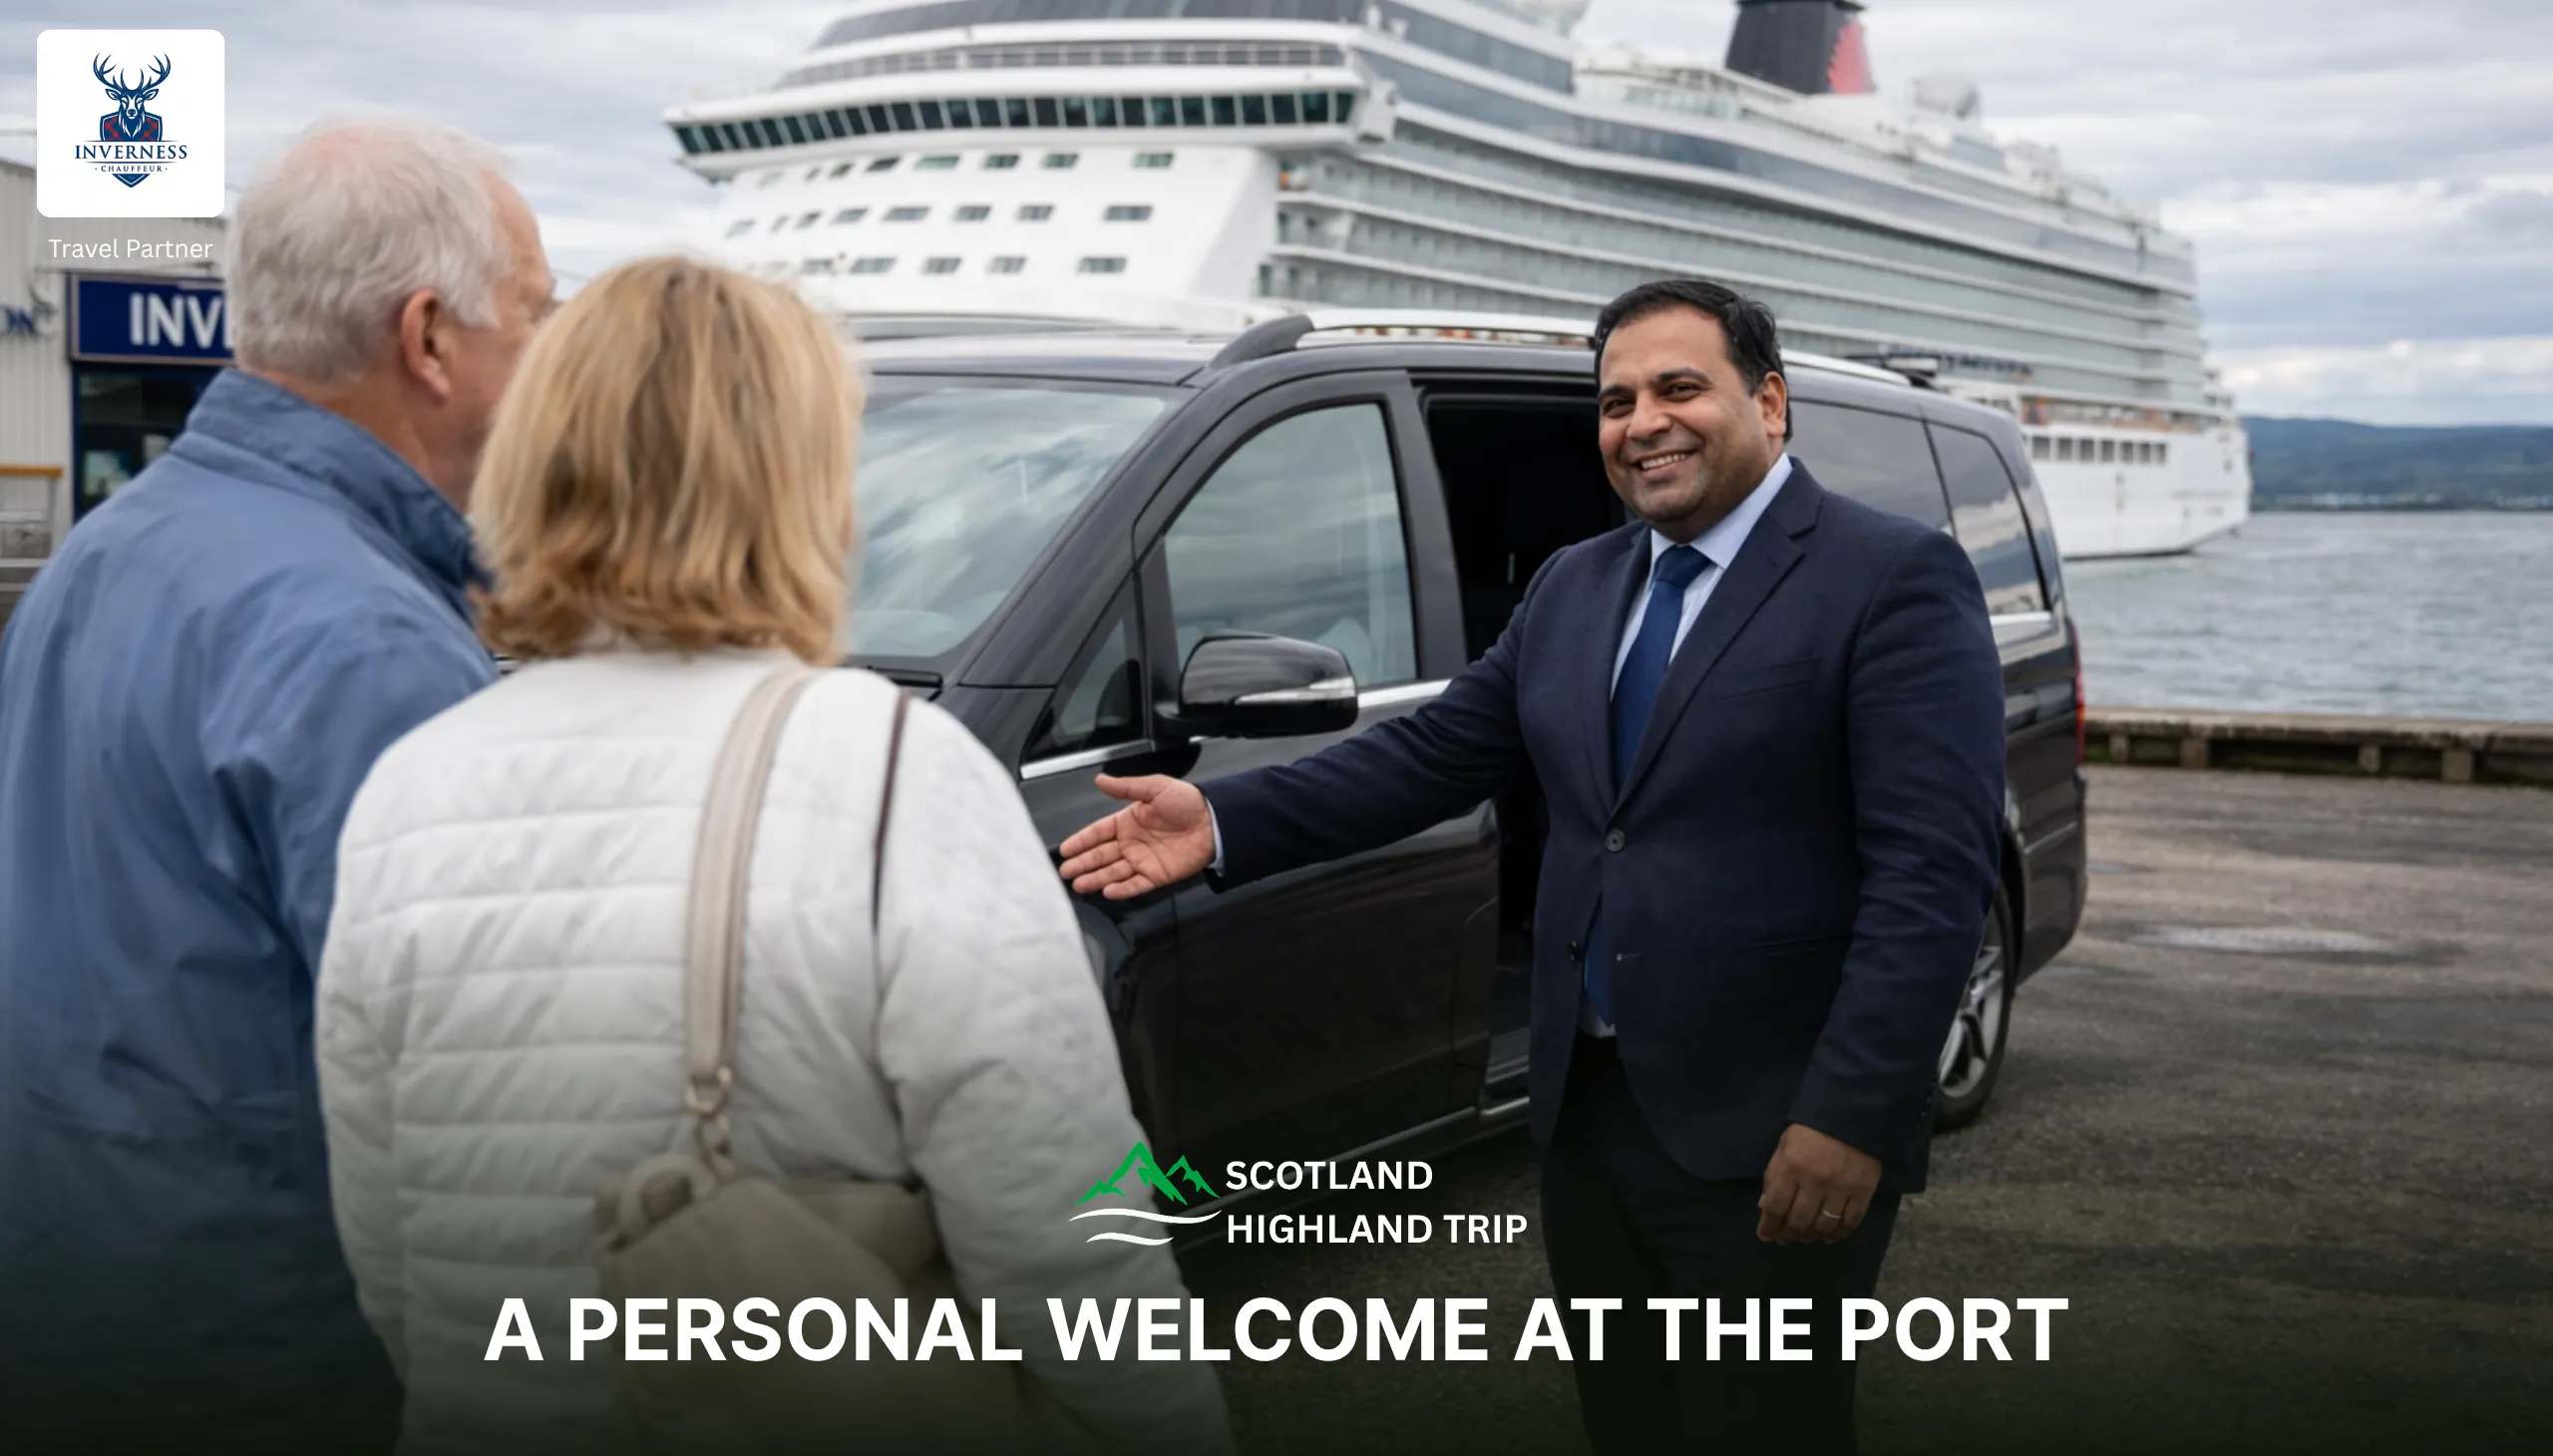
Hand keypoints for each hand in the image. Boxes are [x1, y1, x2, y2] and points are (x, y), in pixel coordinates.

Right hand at [1057, 775, 1216, 899]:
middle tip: (1065, 872)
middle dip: (1082, 863)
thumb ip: (1126, 787)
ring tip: (1078, 885)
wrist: (1214, 821)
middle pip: (1101, 855)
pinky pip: (1136, 884)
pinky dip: (1122, 889)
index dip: (1081, 841)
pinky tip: (1107, 891)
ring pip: (1113, 872)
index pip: (1098, 833)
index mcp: (1128, 821)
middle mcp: (1131, 842)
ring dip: (1095, 878)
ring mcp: (1143, 860)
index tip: (1064, 850)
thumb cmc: (1186, 801)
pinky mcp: (1157, 875)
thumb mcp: (1155, 787)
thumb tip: (1099, 779)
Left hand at [1757, 1123, 1881, 1244]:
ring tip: (1805, 1238)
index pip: (1776, 1207)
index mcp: (1791, 1168)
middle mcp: (1815, 1182)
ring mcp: (1841, 1189)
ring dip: (1811, 1236)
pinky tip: (1829, 1237)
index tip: (1765, 1235)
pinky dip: (1838, 1234)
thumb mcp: (1784, 1146)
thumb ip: (1774, 1176)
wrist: (1851, 1113)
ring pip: (1823, 1226)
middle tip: (1784, 1239)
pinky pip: (1850, 1222)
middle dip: (1788, 1235)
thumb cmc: (1810, 1129)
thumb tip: (1765, 1207)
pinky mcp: (1863, 1191)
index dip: (1769, 1226)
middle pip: (1799, 1221)